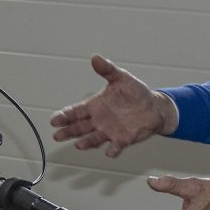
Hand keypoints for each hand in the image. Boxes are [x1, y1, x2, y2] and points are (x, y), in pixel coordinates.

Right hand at [50, 54, 176, 157]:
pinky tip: (110, 152)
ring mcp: (109, 131)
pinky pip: (116, 147)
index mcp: (95, 106)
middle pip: (79, 128)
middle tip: (57, 136)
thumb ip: (107, 70)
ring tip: (79, 145)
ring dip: (86, 143)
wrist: (154, 107)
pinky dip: (112, 150)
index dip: (64, 116)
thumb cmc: (136, 92)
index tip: (55, 120)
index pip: (75, 112)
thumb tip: (95, 58)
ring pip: (93, 139)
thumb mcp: (121, 78)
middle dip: (68, 132)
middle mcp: (99, 120)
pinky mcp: (123, 140)